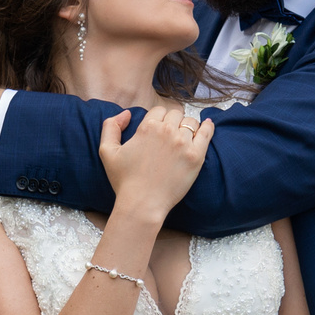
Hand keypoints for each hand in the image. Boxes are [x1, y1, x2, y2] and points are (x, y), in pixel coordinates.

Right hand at [97, 107, 211, 219]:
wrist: (142, 204)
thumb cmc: (124, 181)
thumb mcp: (107, 151)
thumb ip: (110, 126)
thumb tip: (126, 113)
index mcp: (147, 127)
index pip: (159, 110)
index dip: (159, 118)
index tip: (159, 129)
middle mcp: (166, 131)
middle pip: (176, 114)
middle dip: (173, 122)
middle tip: (171, 135)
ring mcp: (183, 143)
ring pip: (191, 122)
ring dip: (187, 126)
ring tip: (185, 136)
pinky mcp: (196, 156)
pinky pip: (206, 133)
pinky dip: (208, 127)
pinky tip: (207, 125)